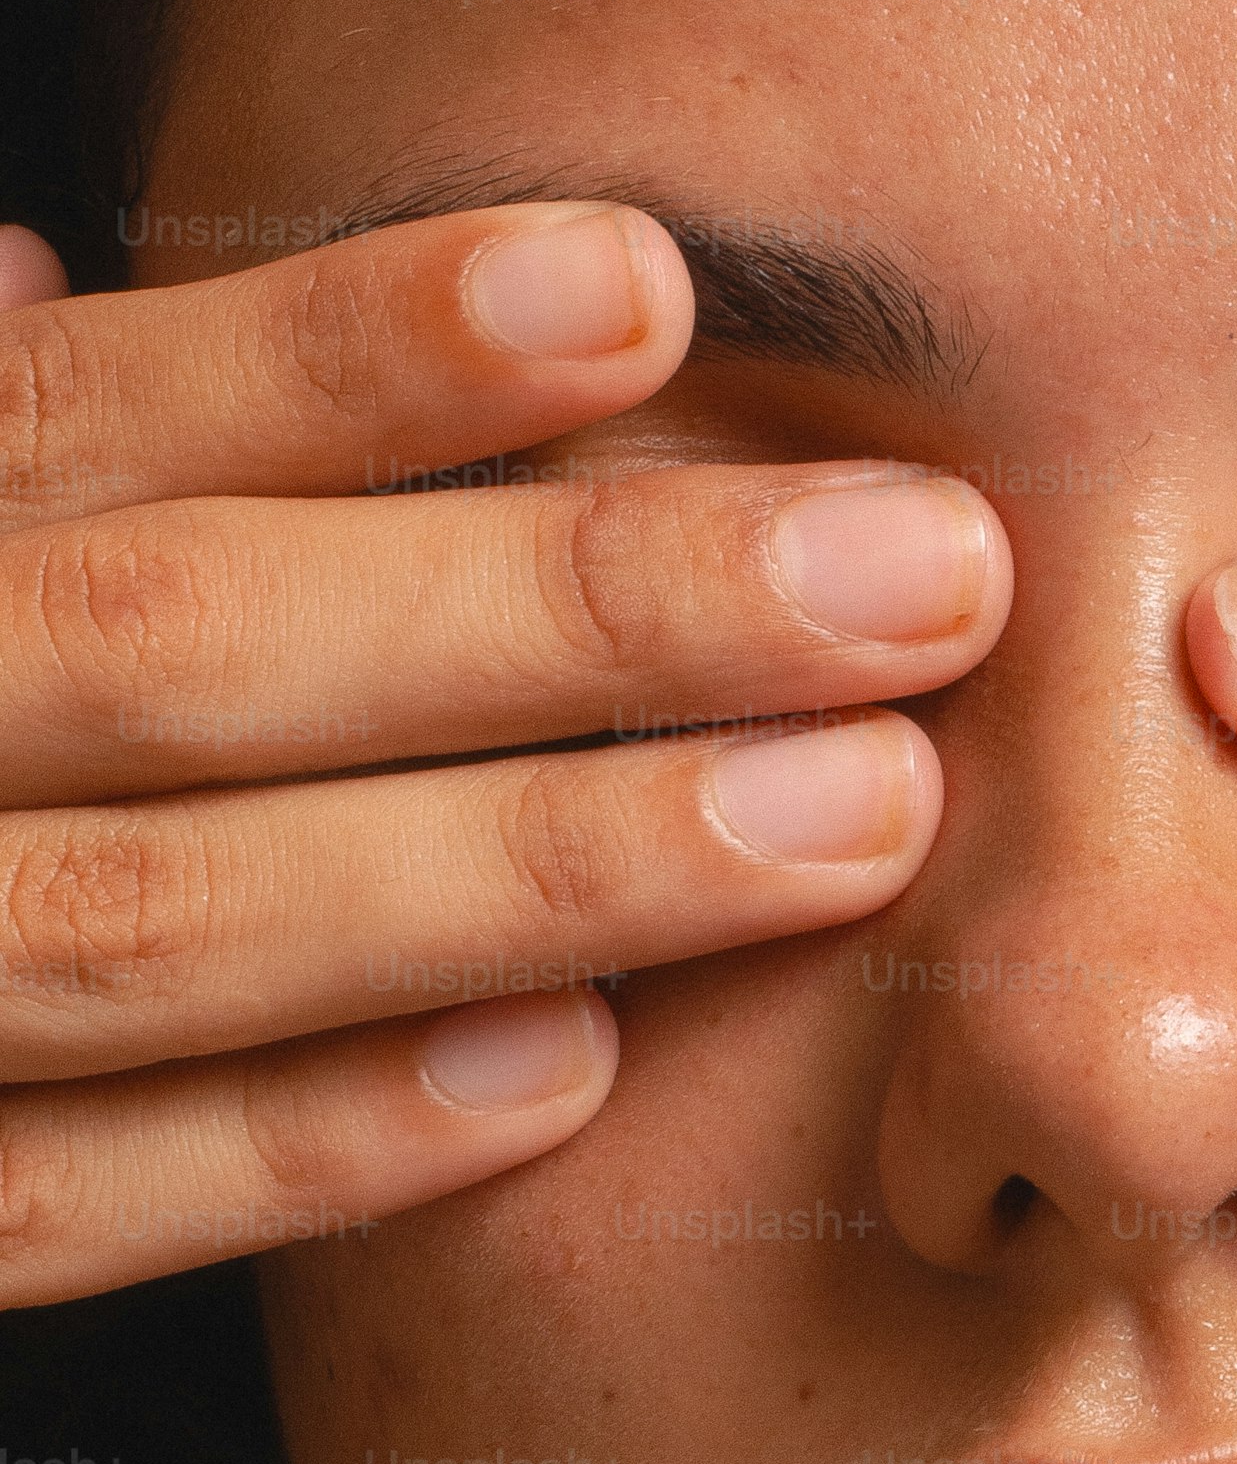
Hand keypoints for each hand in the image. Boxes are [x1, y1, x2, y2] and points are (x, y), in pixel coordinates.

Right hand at [0, 203, 1010, 1304]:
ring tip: (843, 814)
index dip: (348, 351)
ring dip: (523, 868)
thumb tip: (23, 261)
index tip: (646, 289)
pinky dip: (302, 1142)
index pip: (74, 416)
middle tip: (921, 575)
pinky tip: (564, 1080)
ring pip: (165, 925)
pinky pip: (55, 1202)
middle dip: (566, 611)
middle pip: (186, 652)